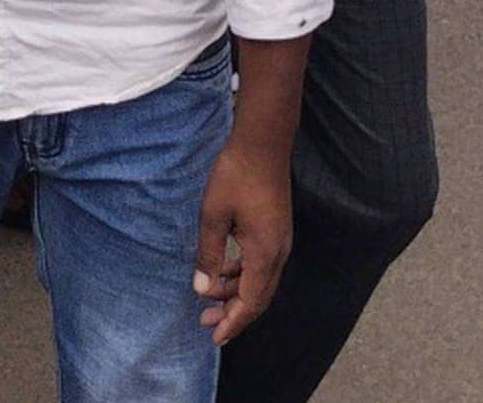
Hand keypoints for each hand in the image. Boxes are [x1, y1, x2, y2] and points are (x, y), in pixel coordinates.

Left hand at [192, 130, 293, 343]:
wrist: (262, 145)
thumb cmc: (235, 176)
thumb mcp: (213, 216)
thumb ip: (208, 254)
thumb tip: (202, 288)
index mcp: (264, 254)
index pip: (250, 302)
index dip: (232, 323)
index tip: (214, 338)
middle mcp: (278, 253)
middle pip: (258, 297)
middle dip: (233, 314)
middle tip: (205, 323)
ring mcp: (280, 242)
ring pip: (260, 282)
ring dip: (235, 293)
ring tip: (208, 298)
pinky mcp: (276, 232)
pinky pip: (261, 265)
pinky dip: (242, 275)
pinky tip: (222, 270)